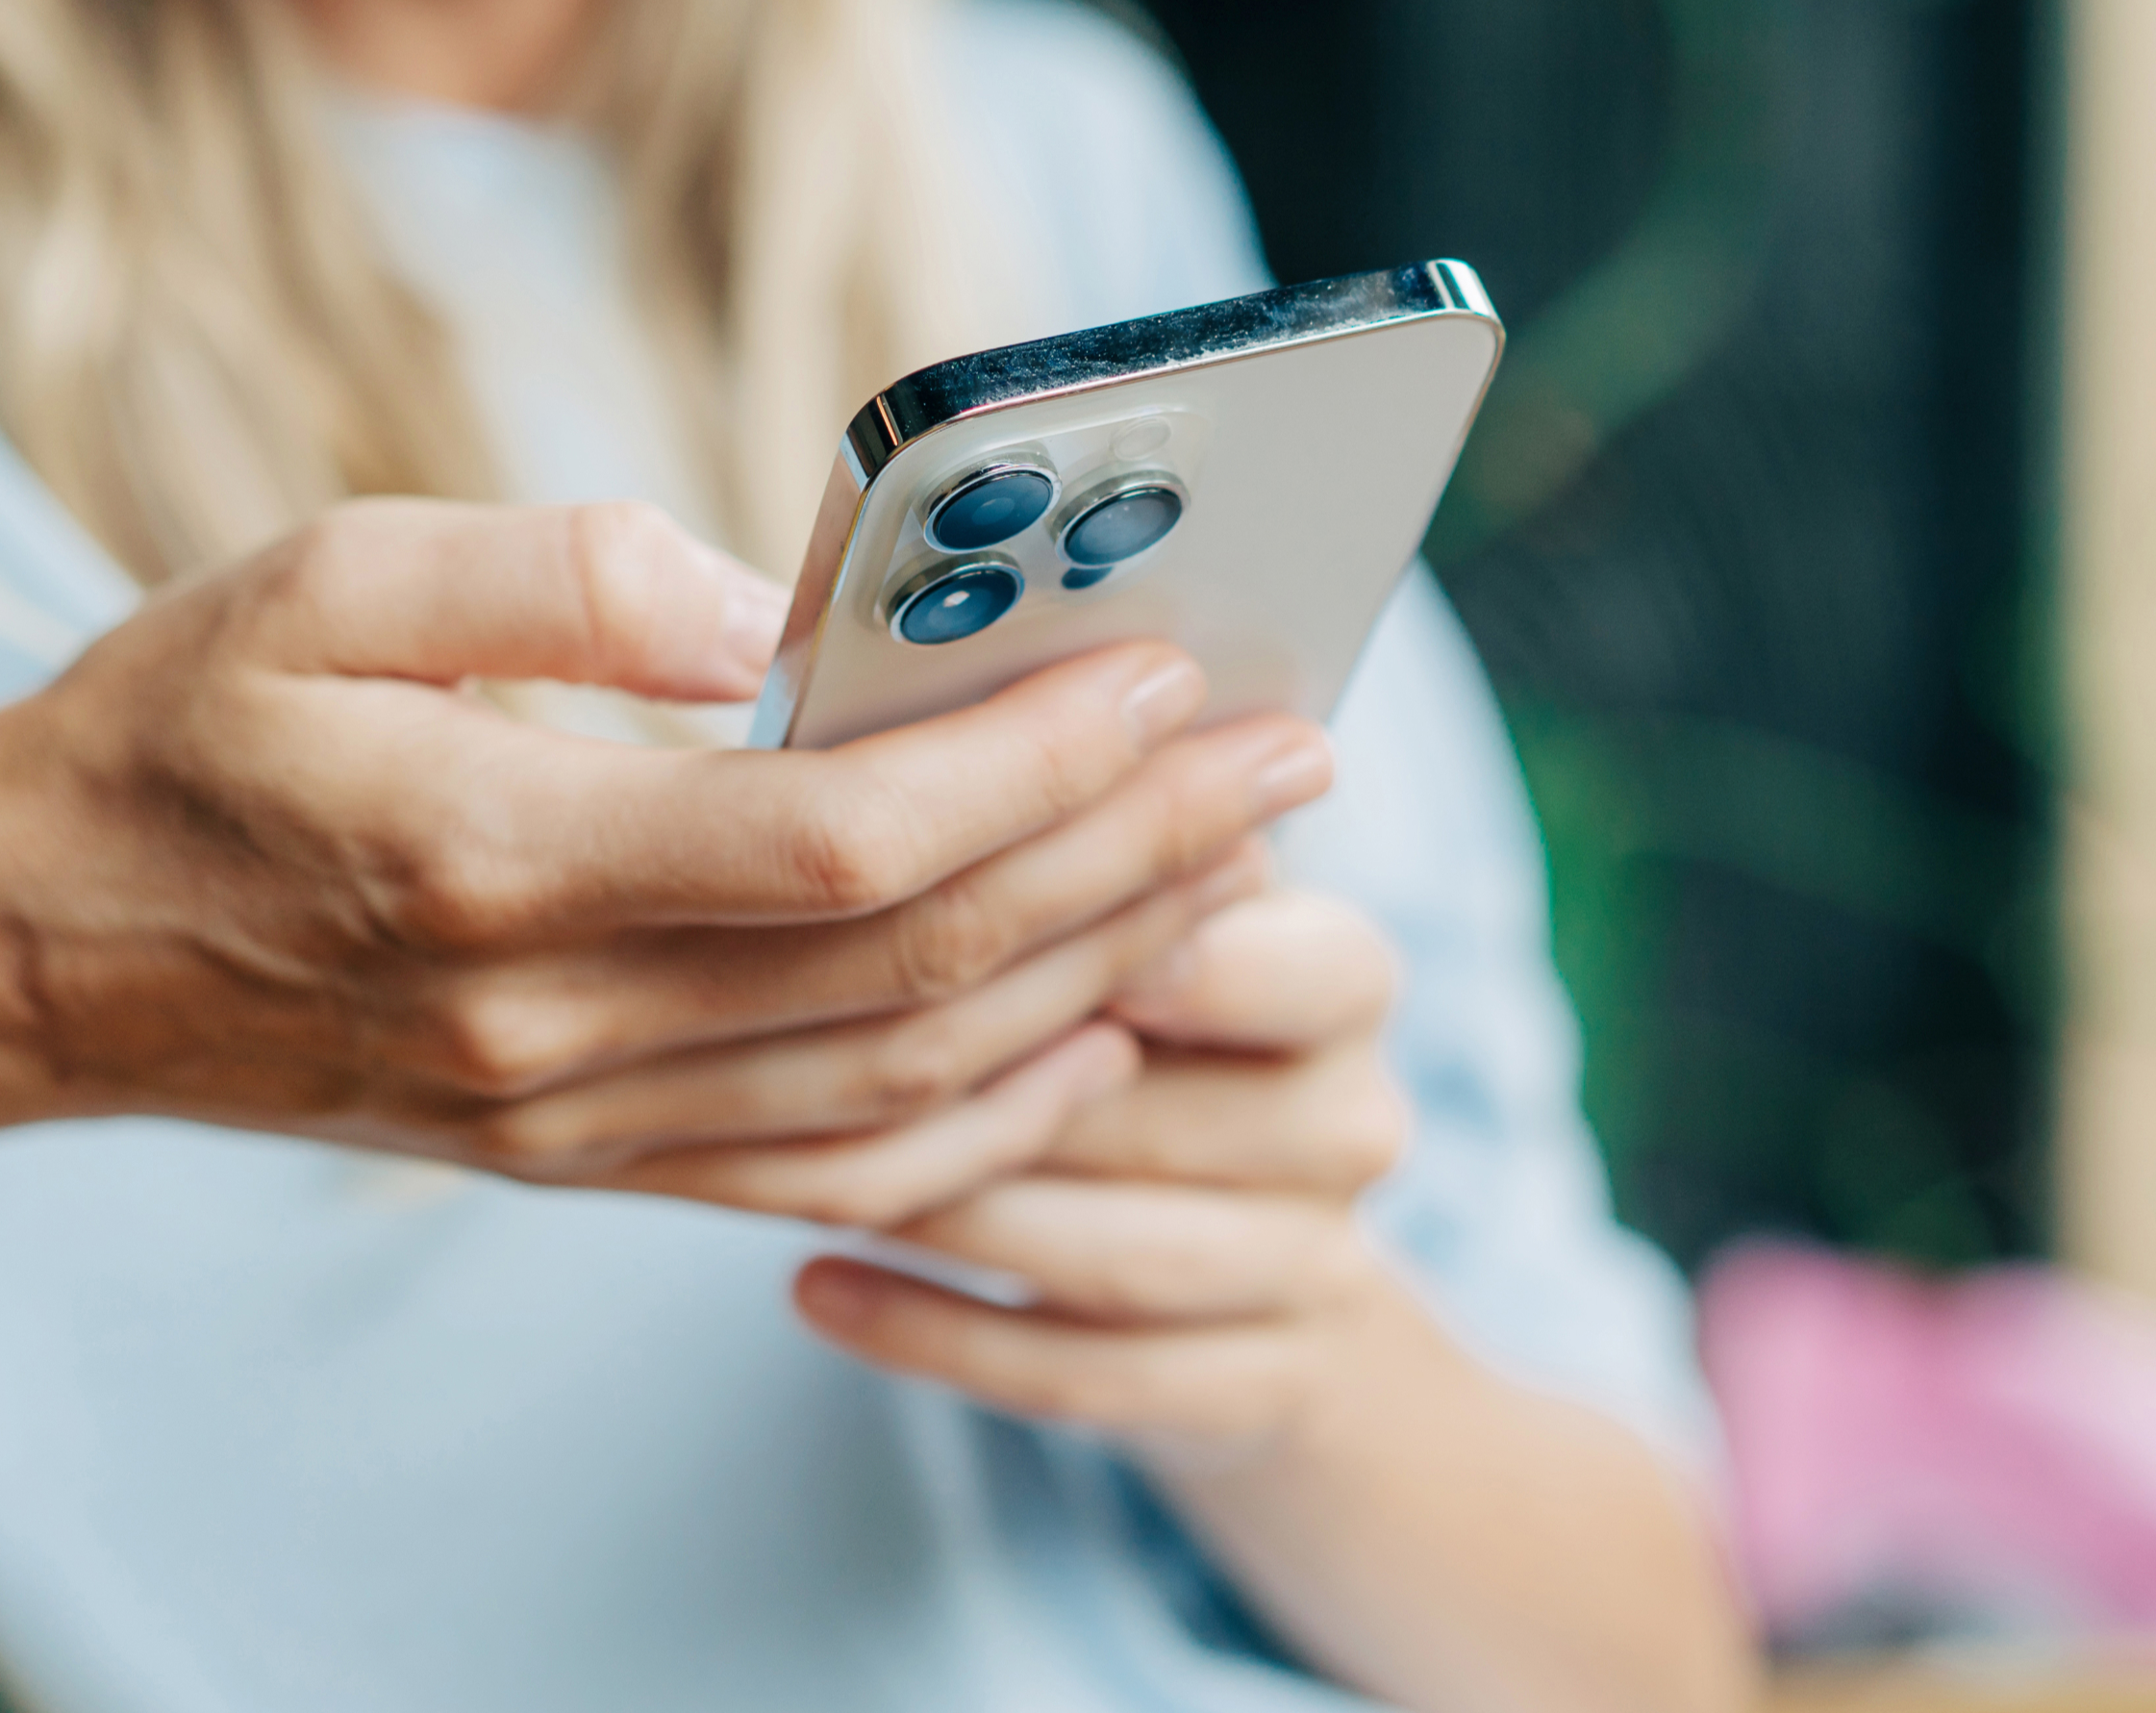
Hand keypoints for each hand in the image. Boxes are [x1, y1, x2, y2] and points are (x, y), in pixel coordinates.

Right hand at [0, 497, 1335, 1227]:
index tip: (1172, 669)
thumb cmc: (171, 732)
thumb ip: (558, 573)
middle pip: (919, 970)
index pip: (838, 844)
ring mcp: (574, 1127)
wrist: (28, 955)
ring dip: (1100, 977)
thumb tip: (775, 607)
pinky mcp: (581, 1166)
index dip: (1032, 767)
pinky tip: (1090, 1034)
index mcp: (494, 860)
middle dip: (1134, 857)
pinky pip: (833, 1176)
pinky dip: (989, 1120)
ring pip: (908, 1089)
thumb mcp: (319, 575)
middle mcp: (555, 1030)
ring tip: (1237, 865)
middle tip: (1292, 750)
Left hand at [787, 884, 1418, 1462]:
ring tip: (804, 1180)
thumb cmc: (1158, 1041)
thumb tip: (931, 763)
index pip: (1305, 960)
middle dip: (997, 1099)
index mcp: (1342, 980)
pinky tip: (813, 1289)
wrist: (1271, 1291)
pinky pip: (1086, 1375)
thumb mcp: (1147, 926)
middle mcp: (1352, 1123)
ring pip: (1120, 1257)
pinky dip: (938, 1335)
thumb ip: (1083, 859)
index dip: (1175, 956)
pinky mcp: (1253, 1393)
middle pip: (1169, 1117)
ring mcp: (1312, 1270)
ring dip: (956, 1217)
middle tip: (829, 1068)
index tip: (1021, 923)